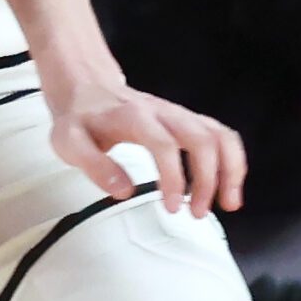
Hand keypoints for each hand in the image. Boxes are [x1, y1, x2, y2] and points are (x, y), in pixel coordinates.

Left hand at [45, 73, 246, 215]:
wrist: (86, 87)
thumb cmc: (79, 118)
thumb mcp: (69, 142)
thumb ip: (94, 165)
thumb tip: (124, 190)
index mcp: (133, 117)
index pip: (164, 144)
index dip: (173, 177)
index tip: (173, 207)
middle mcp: (162, 112)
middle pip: (202, 138)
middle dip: (209, 178)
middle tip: (198, 212)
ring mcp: (178, 115)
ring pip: (219, 134)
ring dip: (230, 170)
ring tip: (228, 203)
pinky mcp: (186, 120)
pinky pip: (220, 135)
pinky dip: (231, 160)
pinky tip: (226, 185)